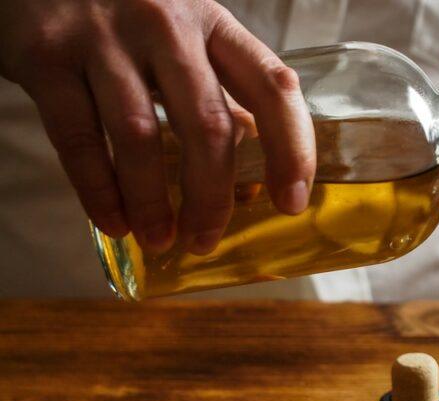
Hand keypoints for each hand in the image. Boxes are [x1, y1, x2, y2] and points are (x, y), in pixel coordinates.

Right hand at [0, 0, 314, 254]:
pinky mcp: (46, 55)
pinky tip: (113, 222)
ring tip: (159, 239)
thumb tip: (256, 159)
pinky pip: (79, 139)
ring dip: (153, 204)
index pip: (272, 87)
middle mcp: (165, 25)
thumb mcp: (184, 35)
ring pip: (142, 138)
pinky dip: (99, 191)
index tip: (292, 202)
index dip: (291, 150)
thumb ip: (218, 90)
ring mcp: (104, 37)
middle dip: (211, 198)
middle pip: (208, 126)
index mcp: (212, 23)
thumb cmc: (123, 11)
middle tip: (206, 240)